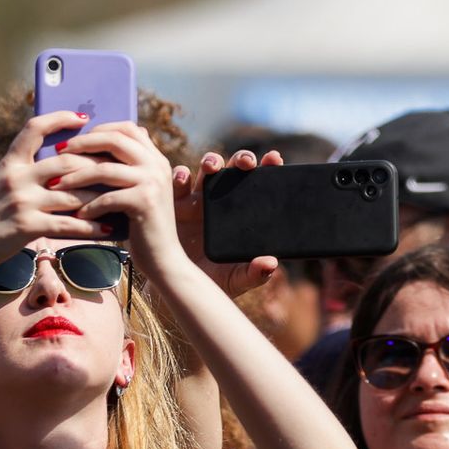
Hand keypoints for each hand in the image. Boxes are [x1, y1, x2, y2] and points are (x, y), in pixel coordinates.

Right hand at [0, 112, 115, 280]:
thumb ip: (23, 170)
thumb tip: (57, 159)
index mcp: (9, 163)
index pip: (34, 128)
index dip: (59, 118)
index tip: (82, 117)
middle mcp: (15, 177)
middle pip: (65, 161)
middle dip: (94, 164)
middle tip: (116, 166)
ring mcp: (21, 201)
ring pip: (72, 194)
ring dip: (98, 197)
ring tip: (119, 198)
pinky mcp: (26, 226)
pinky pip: (68, 224)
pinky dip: (90, 227)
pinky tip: (106, 229)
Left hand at [59, 122, 187, 268]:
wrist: (164, 258)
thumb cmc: (142, 225)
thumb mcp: (139, 190)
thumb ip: (125, 170)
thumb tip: (93, 151)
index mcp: (155, 158)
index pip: (127, 128)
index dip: (100, 129)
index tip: (74, 140)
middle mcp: (157, 165)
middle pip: (115, 139)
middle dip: (82, 144)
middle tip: (58, 153)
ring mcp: (153, 182)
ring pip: (106, 169)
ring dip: (76, 176)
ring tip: (56, 185)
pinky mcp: (145, 202)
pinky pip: (108, 197)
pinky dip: (89, 206)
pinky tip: (77, 215)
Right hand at [173, 149, 282, 299]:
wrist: (179, 289)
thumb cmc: (213, 282)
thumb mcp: (236, 280)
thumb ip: (254, 273)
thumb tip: (271, 263)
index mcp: (240, 213)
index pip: (257, 185)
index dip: (267, 167)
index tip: (275, 159)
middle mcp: (220, 202)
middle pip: (232, 170)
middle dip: (240, 159)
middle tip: (246, 162)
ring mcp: (196, 201)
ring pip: (205, 170)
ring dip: (210, 162)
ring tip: (212, 166)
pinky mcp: (173, 205)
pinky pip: (176, 183)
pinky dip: (178, 175)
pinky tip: (182, 179)